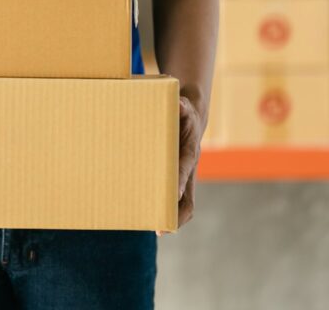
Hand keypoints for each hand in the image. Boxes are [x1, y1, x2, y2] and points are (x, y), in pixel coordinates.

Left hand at [157, 95, 202, 236]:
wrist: (191, 113)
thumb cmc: (183, 111)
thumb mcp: (183, 106)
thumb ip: (181, 106)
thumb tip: (179, 104)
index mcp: (189, 150)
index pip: (185, 168)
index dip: (180, 180)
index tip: (174, 191)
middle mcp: (187, 167)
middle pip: (186, 199)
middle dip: (176, 214)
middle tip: (161, 228)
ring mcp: (181, 175)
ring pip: (180, 203)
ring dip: (169, 217)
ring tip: (153, 229)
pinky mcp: (172, 176)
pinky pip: (170, 197)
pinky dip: (162, 209)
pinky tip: (142, 213)